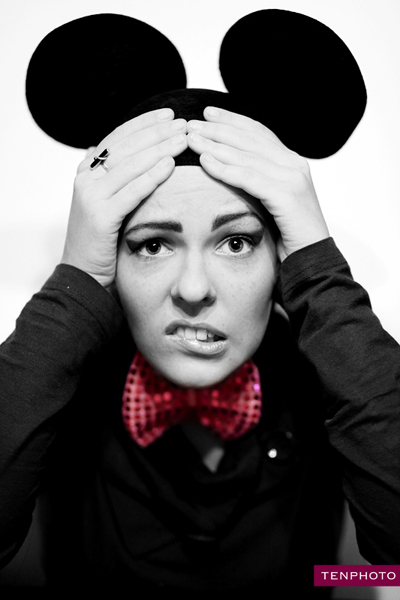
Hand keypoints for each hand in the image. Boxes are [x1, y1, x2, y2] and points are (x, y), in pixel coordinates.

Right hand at [62, 109, 187, 286]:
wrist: (83, 274)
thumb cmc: (102, 240)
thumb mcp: (108, 203)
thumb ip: (118, 180)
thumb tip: (137, 156)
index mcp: (87, 172)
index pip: (118, 138)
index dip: (143, 123)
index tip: (168, 115)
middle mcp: (86, 179)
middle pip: (125, 146)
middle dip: (156, 132)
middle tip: (183, 122)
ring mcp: (90, 196)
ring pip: (129, 164)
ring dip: (159, 148)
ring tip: (183, 139)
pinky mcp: (99, 216)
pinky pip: (130, 191)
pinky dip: (151, 176)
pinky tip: (170, 165)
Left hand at [187, 107, 328, 260]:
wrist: (313, 261)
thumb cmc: (289, 236)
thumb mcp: (273, 202)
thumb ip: (259, 183)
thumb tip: (232, 172)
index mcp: (291, 162)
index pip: (258, 133)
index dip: (232, 120)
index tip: (208, 113)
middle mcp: (294, 164)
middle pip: (250, 138)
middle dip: (218, 129)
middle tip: (191, 123)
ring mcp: (293, 178)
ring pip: (247, 155)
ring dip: (215, 145)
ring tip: (191, 139)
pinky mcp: (287, 196)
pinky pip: (249, 178)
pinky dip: (225, 169)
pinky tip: (205, 162)